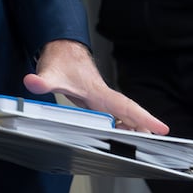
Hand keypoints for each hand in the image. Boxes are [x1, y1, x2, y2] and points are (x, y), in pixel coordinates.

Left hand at [24, 40, 168, 134]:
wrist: (62, 47)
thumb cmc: (61, 58)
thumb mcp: (49, 72)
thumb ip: (41, 80)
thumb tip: (32, 82)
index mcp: (97, 91)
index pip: (124, 106)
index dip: (143, 118)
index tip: (160, 128)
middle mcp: (102, 95)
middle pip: (129, 113)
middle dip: (145, 127)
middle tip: (160, 145)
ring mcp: (101, 98)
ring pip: (123, 115)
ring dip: (135, 128)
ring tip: (144, 145)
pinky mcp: (96, 101)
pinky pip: (114, 115)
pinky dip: (122, 124)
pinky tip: (122, 134)